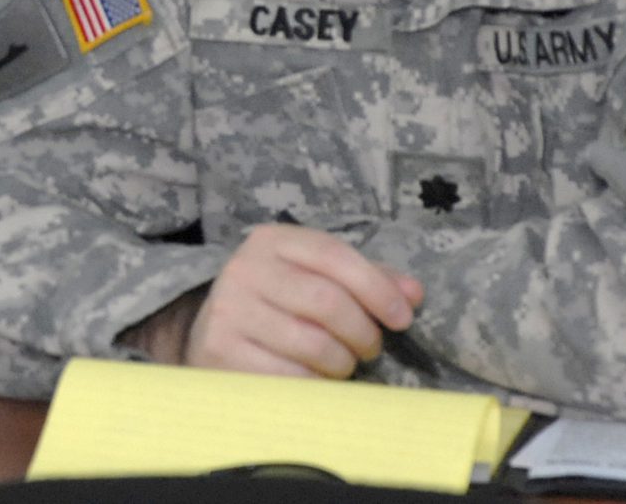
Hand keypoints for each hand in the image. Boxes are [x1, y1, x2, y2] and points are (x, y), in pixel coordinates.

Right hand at [184, 223, 423, 378]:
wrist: (211, 336)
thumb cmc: (278, 304)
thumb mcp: (316, 278)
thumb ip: (366, 281)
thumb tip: (414, 294)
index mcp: (272, 241)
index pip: (334, 255)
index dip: (377, 288)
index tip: (403, 318)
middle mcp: (245, 269)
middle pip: (327, 301)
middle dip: (363, 332)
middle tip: (371, 348)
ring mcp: (230, 312)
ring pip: (313, 344)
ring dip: (343, 363)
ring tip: (343, 364)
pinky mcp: (222, 353)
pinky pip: (291, 377)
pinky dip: (317, 385)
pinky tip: (316, 380)